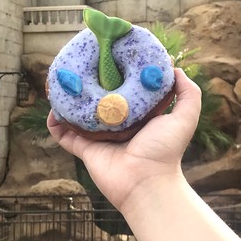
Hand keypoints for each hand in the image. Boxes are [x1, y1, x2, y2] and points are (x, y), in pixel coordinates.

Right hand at [47, 68, 200, 212]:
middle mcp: (118, 125)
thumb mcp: (185, 116)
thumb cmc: (165, 150)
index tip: (109, 58)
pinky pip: (65, 135)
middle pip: (100, 101)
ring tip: (62, 85)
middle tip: (81, 67)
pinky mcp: (86, 150)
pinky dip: (56, 124)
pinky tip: (52, 110)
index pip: (126, 91)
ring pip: (79, 116)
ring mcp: (100, 137)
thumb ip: (188, 92)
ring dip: (69, 102)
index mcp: (139, 116)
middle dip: (90, 85)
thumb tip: (174, 68)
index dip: (118, 76)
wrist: (146, 182)